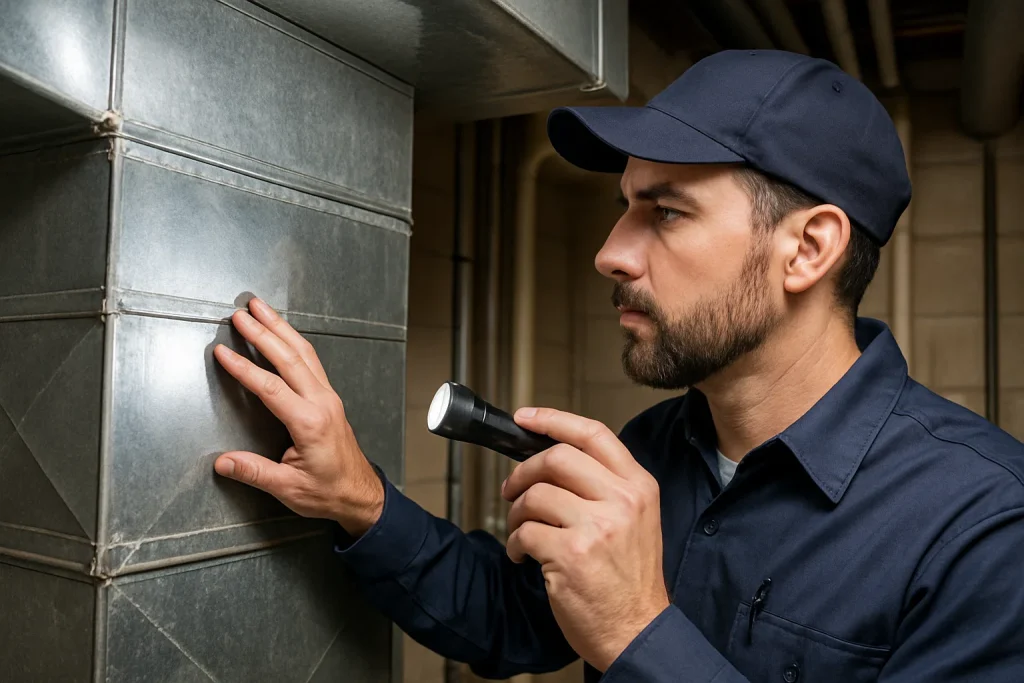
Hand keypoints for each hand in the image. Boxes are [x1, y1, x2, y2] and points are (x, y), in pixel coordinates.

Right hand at [211, 297, 383, 536]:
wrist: (360, 493)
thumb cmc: (329, 491)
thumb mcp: (289, 488)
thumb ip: (255, 472)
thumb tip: (223, 462)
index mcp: (310, 423)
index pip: (271, 388)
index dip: (244, 369)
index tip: (222, 352)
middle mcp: (322, 403)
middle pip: (290, 358)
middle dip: (263, 333)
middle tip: (240, 314)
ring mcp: (328, 397)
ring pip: (304, 352)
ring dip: (281, 327)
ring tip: (260, 308)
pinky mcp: (328, 397)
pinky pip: (311, 360)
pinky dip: (294, 340)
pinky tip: (282, 331)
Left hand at [502, 408, 669, 671]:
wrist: (638, 631)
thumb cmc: (631, 579)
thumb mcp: (637, 520)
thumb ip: (605, 486)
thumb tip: (553, 459)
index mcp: (639, 487)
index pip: (594, 434)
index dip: (553, 419)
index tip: (525, 417)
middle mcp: (621, 501)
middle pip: (556, 458)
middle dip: (523, 471)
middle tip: (512, 488)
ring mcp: (596, 527)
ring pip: (535, 495)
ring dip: (516, 512)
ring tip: (521, 530)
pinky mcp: (570, 554)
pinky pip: (524, 532)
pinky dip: (514, 542)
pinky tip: (522, 555)